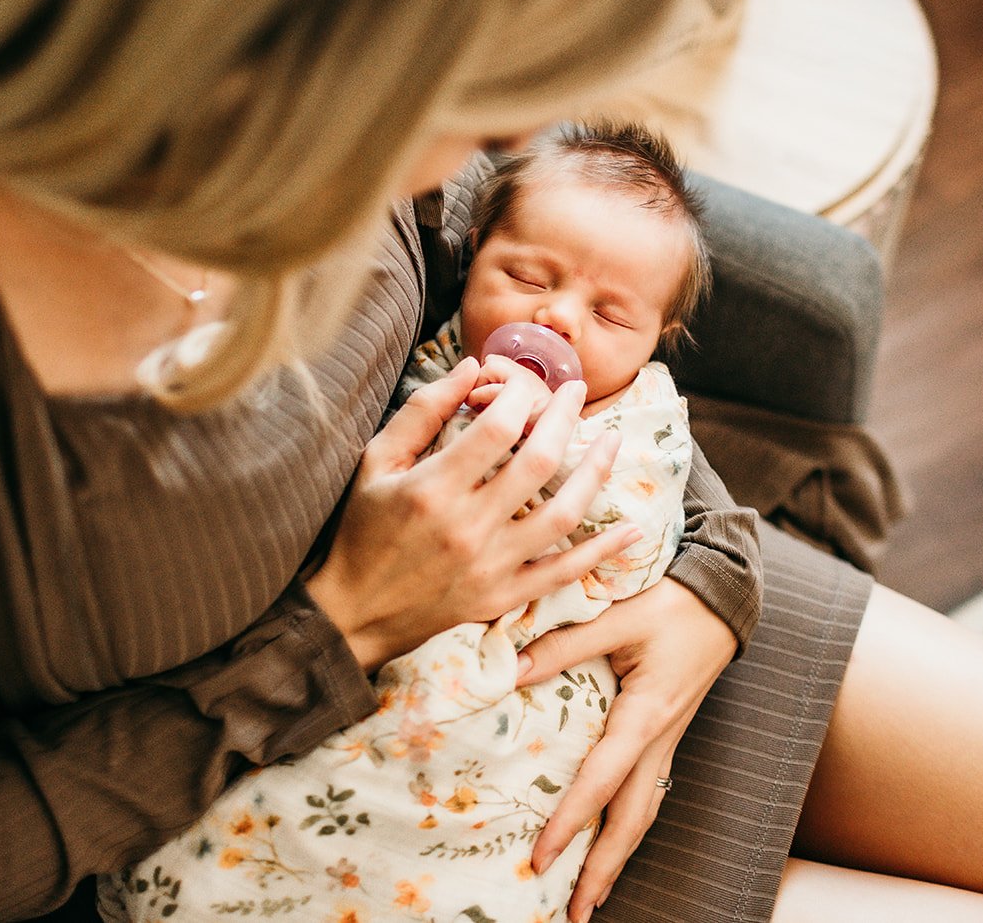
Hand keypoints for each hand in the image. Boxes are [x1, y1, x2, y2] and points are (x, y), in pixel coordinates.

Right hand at [307, 356, 642, 670]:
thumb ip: (422, 411)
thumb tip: (471, 367)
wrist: (350, 615)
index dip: (520, 394)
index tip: (525, 383)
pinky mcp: (502, 597)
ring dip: (595, 473)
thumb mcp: (376, 462)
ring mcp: (490, 566)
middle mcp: (467, 527)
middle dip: (565, 418)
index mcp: (433, 489)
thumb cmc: (359, 529)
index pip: (497, 428)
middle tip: (577, 392)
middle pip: (538, 462)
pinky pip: (564, 573)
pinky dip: (601, 552)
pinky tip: (632, 529)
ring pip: (562, 513)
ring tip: (612, 441)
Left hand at [515, 579, 737, 921]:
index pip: (601, 781)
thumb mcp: (620, 616)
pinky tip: (612, 843)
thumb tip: (511, 670)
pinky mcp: (665, 735)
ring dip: (616, 858)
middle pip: (631, 821)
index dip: (570, 821)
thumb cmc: (674, 604)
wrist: (725, 598)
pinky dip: (627, 828)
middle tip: (573, 912)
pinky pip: (647, 793)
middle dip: (601, 869)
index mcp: (646, 714)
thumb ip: (564, 644)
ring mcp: (666, 741)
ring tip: (589, 898)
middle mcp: (659, 738)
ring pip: (643, 814)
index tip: (541, 856)